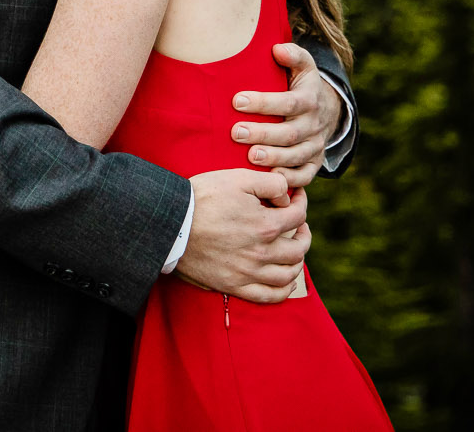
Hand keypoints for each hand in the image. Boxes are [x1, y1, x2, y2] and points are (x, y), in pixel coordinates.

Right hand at [172, 168, 309, 302]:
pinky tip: (286, 281)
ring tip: (292, 251)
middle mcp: (262, 253)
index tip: (297, 198)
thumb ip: (270, 183)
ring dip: (297, 262)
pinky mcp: (234, 286)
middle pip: (299, 249)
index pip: (298, 216)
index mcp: (265, 225)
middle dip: (304, 234)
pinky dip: (284, 290)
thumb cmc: (202, 198)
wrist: (170, 225)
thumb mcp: (237, 178)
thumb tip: (286, 196)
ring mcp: (249, 273)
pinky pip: (270, 296)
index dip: (302, 203)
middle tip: (298, 226)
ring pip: (288, 275)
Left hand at [229, 42, 340, 189]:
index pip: (288, 102)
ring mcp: (315, 146)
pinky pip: (304, 176)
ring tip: (249, 157)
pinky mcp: (313, 163)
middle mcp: (314, 124)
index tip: (237, 101)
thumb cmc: (300, 84)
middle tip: (236, 133)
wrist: (326, 110)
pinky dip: (288, 180)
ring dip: (272, 158)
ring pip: (295, 156)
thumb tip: (277, 49)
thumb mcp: (303, 65)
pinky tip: (269, 181)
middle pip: (289, 133)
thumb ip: (293, 55)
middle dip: (263, 134)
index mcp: (310, 99)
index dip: (264, 103)